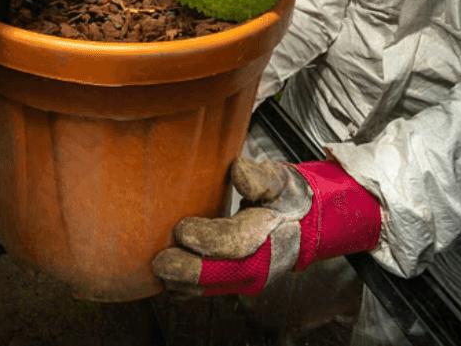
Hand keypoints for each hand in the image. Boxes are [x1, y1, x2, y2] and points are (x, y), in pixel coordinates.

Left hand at [151, 157, 380, 296]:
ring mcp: (248, 276)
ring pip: (213, 288)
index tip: (181, 229)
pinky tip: (167, 281)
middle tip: (161, 263)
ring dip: (184, 284)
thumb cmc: (286, 198)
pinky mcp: (235, 280)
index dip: (209, 239)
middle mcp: (261, 262)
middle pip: (223, 273)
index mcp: (271, 234)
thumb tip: (239, 171)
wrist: (301, 222)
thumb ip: (261, 176)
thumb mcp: (279, 179)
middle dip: (190, 272)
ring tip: (159, 272)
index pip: (237, 242)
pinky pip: (210, 290)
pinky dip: (187, 288)